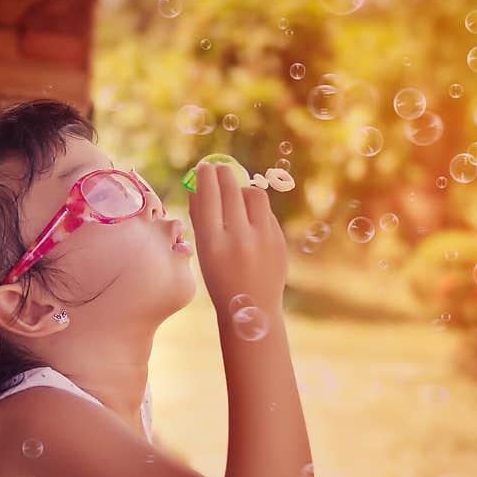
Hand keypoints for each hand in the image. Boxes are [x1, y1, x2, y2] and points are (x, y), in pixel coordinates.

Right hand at [188, 163, 287, 315]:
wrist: (252, 309)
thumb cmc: (221, 279)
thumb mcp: (205, 253)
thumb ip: (200, 220)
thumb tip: (197, 187)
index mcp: (213, 243)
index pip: (208, 197)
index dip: (205, 177)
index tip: (204, 167)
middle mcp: (238, 238)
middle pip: (230, 190)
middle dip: (223, 174)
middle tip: (219, 169)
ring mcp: (262, 239)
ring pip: (253, 194)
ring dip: (243, 189)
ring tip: (236, 195)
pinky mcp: (278, 241)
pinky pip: (266, 212)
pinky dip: (255, 210)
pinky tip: (250, 218)